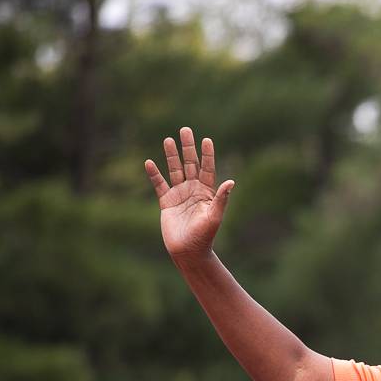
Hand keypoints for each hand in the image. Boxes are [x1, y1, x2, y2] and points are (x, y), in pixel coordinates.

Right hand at [145, 127, 233, 263]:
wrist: (188, 251)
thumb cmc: (204, 236)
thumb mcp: (214, 216)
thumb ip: (221, 199)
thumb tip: (231, 182)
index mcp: (207, 192)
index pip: (208, 169)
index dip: (207, 155)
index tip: (206, 140)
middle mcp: (193, 190)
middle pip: (190, 164)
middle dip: (188, 148)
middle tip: (186, 129)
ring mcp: (179, 194)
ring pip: (174, 170)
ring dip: (171, 155)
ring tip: (168, 140)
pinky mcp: (166, 202)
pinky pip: (159, 185)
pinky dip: (154, 174)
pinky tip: (150, 162)